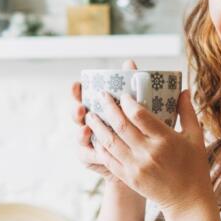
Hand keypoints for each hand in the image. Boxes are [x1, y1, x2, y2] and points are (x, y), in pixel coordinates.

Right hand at [72, 60, 140, 191]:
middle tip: (81, 109)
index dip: (77, 91)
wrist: (144, 158)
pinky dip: (90, 153)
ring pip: (79, 136)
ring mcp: (89, 140)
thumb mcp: (136, 106)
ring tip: (86, 130)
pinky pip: (86, 155)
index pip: (83, 96)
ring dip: (80, 133)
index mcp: (98, 107)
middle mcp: (90, 122)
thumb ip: (130, 84)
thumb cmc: (139, 127)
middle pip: (77, 115)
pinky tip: (96, 151)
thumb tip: (129, 62)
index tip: (77, 85)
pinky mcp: (92, 158)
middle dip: (75, 111)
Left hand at [84, 88, 213, 214]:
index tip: (122, 94)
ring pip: (109, 142)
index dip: (127, 102)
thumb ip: (187, 112)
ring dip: (97, 126)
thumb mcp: (195, 137)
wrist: (188, 200)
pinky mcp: (129, 178)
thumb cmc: (194, 166)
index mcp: (165, 139)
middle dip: (108, 108)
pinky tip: (96, 138)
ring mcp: (136, 167)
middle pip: (121, 125)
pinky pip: (109, 159)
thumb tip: (184, 90)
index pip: (139, 115)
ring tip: (90, 115)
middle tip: (101, 96)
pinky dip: (100, 147)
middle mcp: (149, 152)